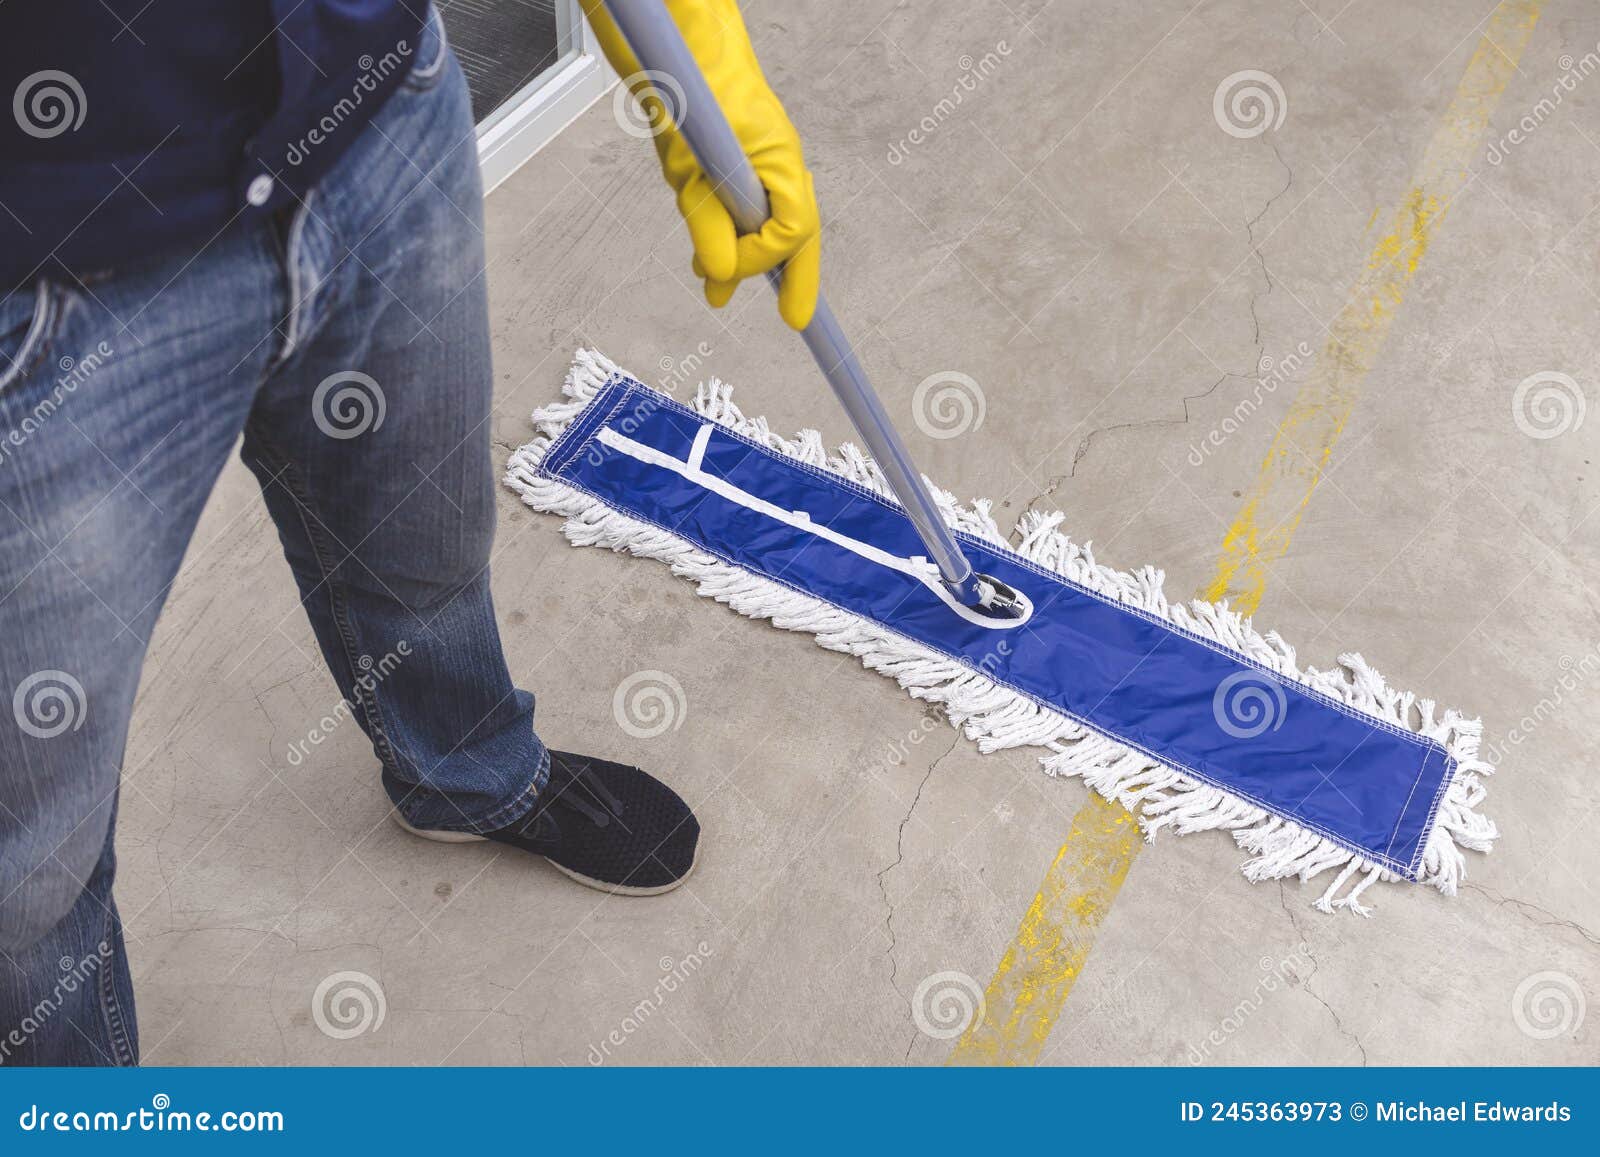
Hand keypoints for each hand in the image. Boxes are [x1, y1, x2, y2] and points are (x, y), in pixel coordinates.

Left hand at [582, 0, 820, 329]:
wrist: (676, 49)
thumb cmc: (692, 94)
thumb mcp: (692, 172)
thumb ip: (708, 225)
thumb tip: (720, 276)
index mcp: (781, 163)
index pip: (795, 233)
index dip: (778, 270)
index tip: (760, 299)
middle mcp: (778, 163)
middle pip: (794, 233)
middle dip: (788, 277)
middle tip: (792, 317)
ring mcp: (758, 160)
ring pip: (760, 222)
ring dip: (739, 256)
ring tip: (711, 288)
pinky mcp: (733, 158)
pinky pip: (739, 205)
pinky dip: (724, 234)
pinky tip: (704, 259)